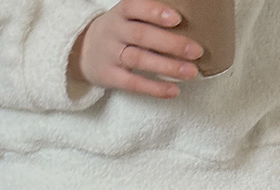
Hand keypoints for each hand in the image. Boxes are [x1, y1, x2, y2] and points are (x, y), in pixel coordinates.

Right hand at [68, 0, 203, 99]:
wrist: (82, 51)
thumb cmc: (118, 32)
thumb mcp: (127, 17)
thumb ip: (147, 17)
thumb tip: (183, 21)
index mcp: (120, 13)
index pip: (135, 8)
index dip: (155, 12)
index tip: (177, 19)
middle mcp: (114, 32)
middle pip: (142, 36)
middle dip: (171, 44)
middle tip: (196, 50)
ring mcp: (111, 55)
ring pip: (140, 60)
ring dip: (168, 67)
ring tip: (191, 72)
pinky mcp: (110, 77)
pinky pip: (134, 83)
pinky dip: (155, 88)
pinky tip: (174, 91)